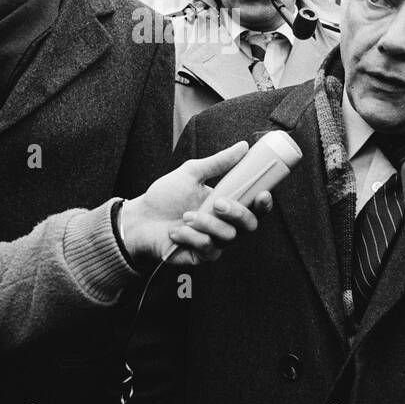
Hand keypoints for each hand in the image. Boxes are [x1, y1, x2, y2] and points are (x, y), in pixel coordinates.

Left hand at [119, 141, 272, 266]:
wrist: (140, 218)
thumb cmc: (166, 196)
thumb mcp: (191, 173)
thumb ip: (218, 162)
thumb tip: (242, 146)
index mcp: (227, 205)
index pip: (255, 207)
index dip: (264, 203)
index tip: (262, 193)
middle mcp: (225, 225)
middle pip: (249, 225)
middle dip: (236, 213)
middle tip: (217, 202)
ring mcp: (215, 242)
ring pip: (228, 236)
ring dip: (206, 223)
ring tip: (186, 215)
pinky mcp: (201, 256)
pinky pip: (208, 248)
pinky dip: (191, 236)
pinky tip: (176, 231)